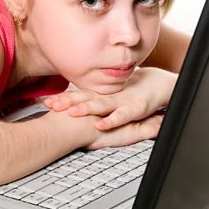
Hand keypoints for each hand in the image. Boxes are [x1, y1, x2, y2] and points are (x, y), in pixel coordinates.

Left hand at [44, 67, 176, 132]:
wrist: (163, 84)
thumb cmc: (136, 92)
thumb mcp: (114, 99)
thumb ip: (98, 104)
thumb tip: (76, 111)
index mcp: (102, 94)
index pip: (79, 95)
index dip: (63, 98)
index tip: (45, 102)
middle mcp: (109, 96)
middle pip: (84, 98)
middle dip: (67, 101)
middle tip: (50, 105)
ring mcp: (122, 100)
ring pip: (101, 104)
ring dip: (86, 108)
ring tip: (71, 113)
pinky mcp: (136, 107)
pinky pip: (123, 115)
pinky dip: (112, 120)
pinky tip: (101, 124)